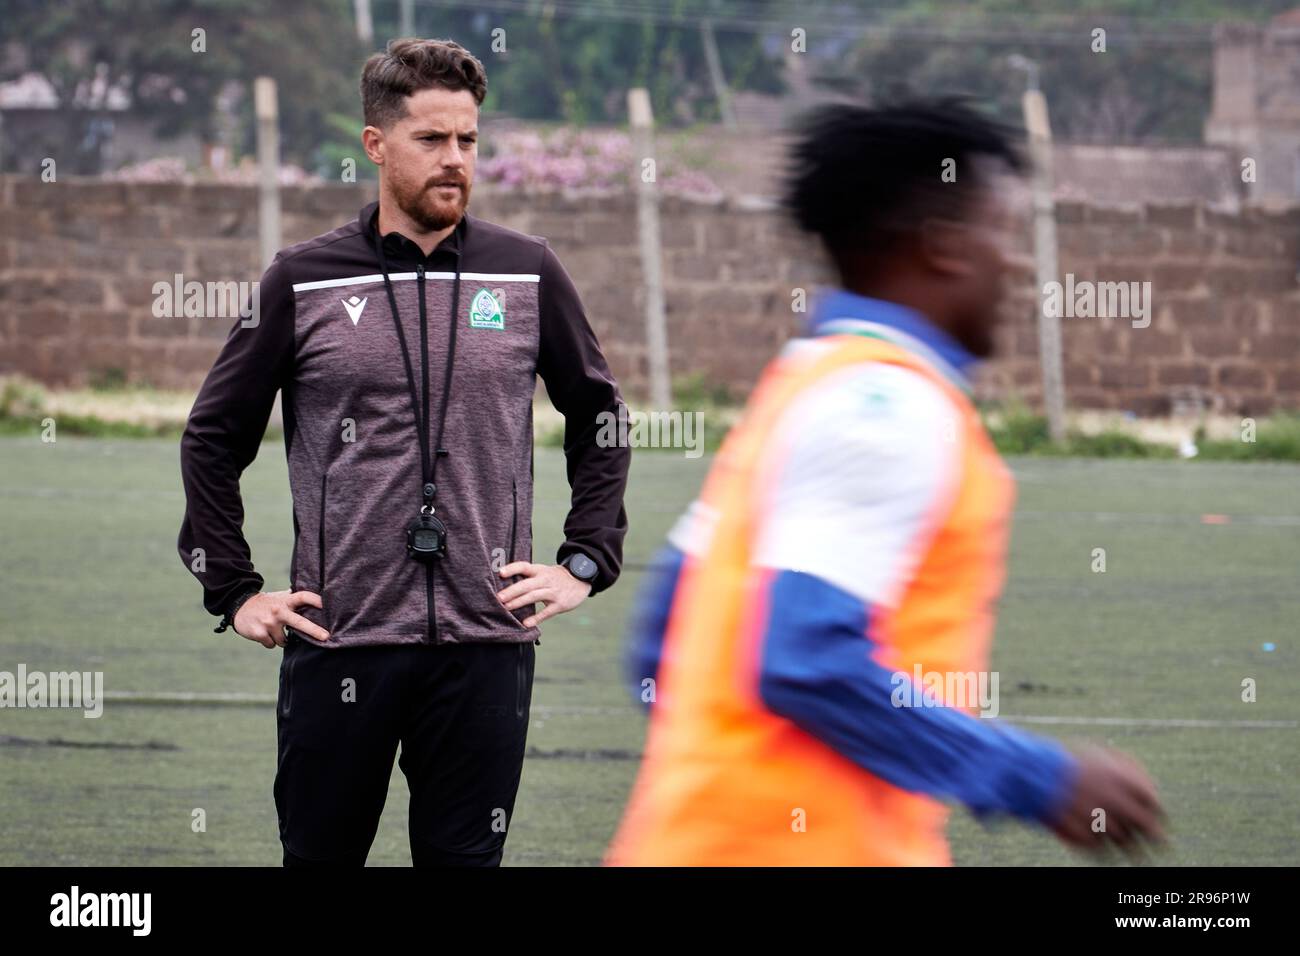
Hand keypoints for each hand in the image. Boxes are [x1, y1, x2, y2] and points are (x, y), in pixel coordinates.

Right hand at [232, 590, 328, 647]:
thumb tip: (316, 600)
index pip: (303, 597)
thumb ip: (294, 599)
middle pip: (300, 623)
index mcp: (285, 601)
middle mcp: (278, 611)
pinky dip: (270, 642)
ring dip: (281, 639)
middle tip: (326, 637)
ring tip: (273, 629)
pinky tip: (264, 633)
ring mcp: (269, 623)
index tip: (325, 604)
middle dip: (314, 631)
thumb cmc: (267, 604)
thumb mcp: (280, 597)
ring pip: (284, 640)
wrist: (240, 606)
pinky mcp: (260, 633)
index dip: (315, 600)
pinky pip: (272, 645)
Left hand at [496, 562, 591, 628]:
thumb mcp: (544, 571)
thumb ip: (528, 577)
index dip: (512, 569)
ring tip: (507, 608)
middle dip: (512, 591)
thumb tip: (505, 585)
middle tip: (499, 598)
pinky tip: (526, 623)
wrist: (581, 579)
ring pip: (534, 596)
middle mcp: (546, 580)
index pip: (524, 567)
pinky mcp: (560, 604)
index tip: (501, 573)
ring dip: (519, 602)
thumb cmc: (556, 577)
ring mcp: (553, 592)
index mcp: (540, 571)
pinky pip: (547, 612)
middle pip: (527, 584)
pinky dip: (536, 618)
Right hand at [1049, 745, 1165, 857]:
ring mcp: (1100, 822)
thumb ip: (1123, 767)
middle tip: (1162, 845)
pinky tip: (1104, 847)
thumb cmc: (1063, 760)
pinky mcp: (1085, 838)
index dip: (1159, 813)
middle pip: (1147, 827)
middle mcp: (1117, 803)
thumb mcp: (1096, 752)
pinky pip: (1101, 849)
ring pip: (1126, 843)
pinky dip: (1104, 850)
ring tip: (1138, 856)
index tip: (1158, 818)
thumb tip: (1144, 781)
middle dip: (1157, 838)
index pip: (1154, 803)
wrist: (1031, 774)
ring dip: (1134, 850)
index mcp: (1123, 781)